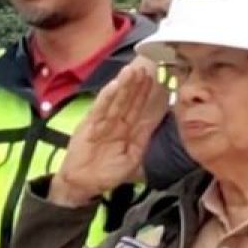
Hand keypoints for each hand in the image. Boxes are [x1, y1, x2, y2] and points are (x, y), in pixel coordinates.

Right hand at [50, 64, 167, 206]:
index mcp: (130, 128)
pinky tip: (114, 86)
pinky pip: (100, 111)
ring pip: (117, 101)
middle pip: (130, 99)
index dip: (152, 92)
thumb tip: (160, 118)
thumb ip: (145, 136)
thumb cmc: (108, 172)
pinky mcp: (89, 127)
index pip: (143, 107)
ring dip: (125, 85)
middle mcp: (117, 122)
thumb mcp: (135, 156)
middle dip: (140, 82)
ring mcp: (103, 123)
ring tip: (134, 69)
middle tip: (150, 64)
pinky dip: (106, 98)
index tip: (164, 76)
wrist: (83, 183)